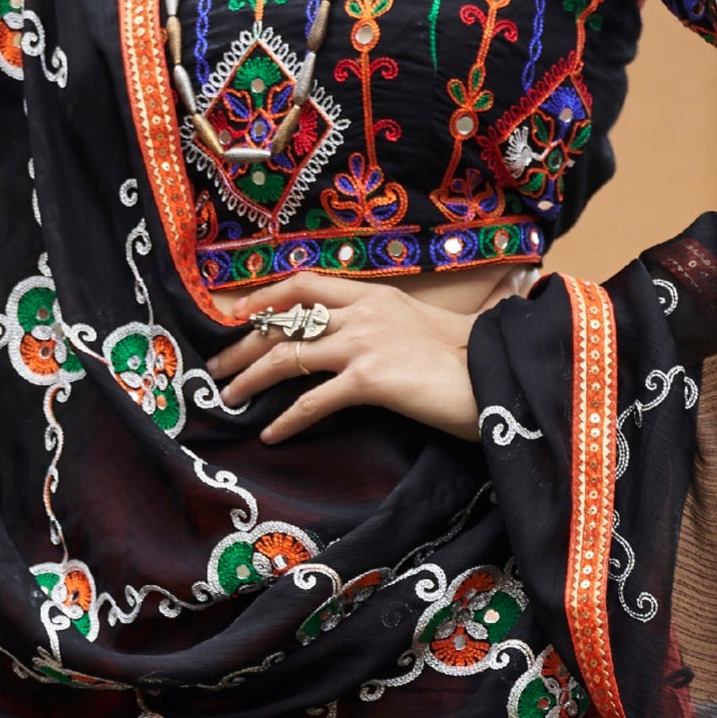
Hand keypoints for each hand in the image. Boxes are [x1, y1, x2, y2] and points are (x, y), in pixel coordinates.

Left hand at [211, 270, 482, 443]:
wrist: (498, 375)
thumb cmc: (469, 356)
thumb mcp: (424, 325)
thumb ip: (389, 324)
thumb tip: (361, 337)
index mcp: (375, 294)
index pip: (305, 283)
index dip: (266, 298)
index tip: (239, 315)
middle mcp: (363, 311)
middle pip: (284, 321)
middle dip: (244, 344)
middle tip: (217, 367)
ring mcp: (364, 343)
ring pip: (287, 357)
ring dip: (250, 379)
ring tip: (228, 398)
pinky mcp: (369, 379)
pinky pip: (312, 401)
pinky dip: (286, 419)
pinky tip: (270, 434)